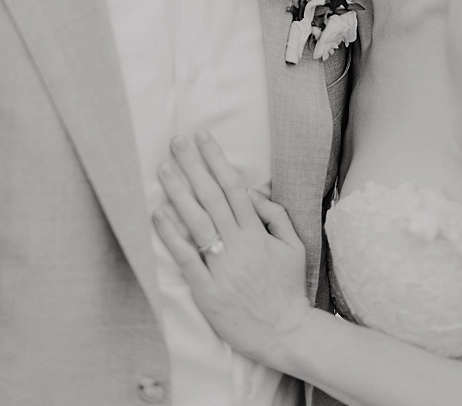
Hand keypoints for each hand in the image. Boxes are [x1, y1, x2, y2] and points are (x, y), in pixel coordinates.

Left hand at [154, 131, 313, 367]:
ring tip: (163, 169)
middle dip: (193, 165)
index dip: (217, 159)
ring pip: (197, 223)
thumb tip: (252, 191)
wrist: (286, 334)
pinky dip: (171, 234)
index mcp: (258, 233)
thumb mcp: (294, 246)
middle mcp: (239, 246)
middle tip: (176, 141)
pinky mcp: (207, 291)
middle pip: (212, 198)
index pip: (234, 187)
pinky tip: (158, 213)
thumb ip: (275, 215)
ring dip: (178, 193)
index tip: (203, 137)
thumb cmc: (288, 288)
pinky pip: (186, 258)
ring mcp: (222, 269)